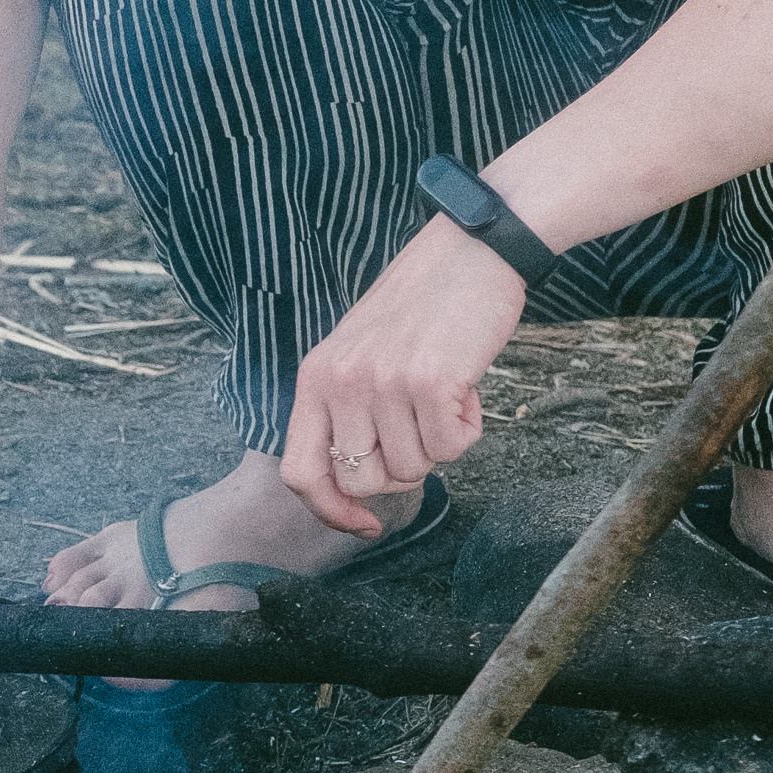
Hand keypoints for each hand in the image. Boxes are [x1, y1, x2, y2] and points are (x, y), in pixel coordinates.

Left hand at [280, 220, 525, 534]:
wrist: (473, 248)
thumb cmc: (424, 306)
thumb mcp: (360, 353)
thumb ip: (348, 411)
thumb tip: (360, 486)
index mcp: (314, 378)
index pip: (300, 473)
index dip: (331, 511)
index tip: (365, 524)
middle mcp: (339, 383)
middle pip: (363, 482)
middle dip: (403, 470)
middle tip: (425, 426)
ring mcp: (381, 383)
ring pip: (412, 469)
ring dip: (440, 443)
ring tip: (446, 393)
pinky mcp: (428, 382)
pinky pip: (452, 448)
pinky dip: (469, 428)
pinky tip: (467, 387)